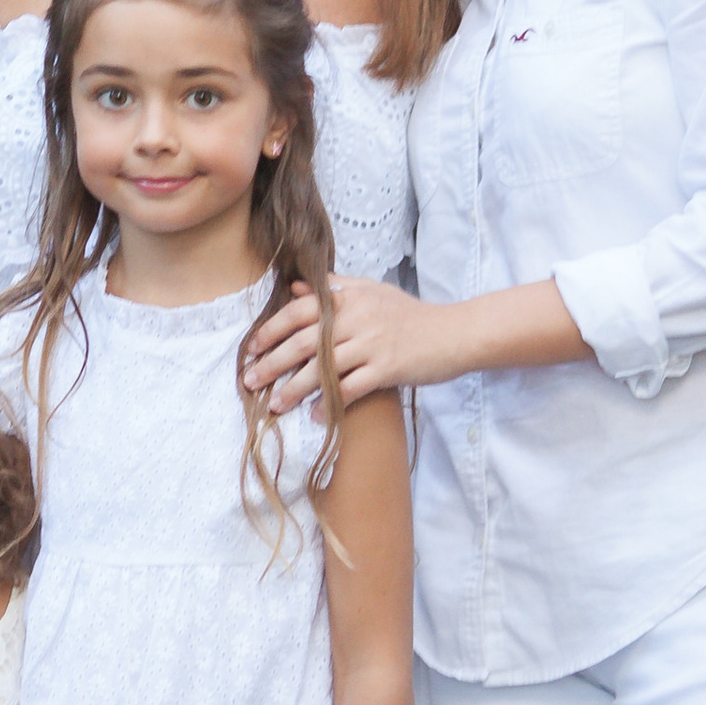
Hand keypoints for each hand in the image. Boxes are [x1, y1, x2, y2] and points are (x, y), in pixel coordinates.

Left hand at [243, 275, 434, 412]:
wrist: (455, 333)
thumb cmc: (410, 314)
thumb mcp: (372, 292)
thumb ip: (335, 289)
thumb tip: (297, 288)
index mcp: (350, 297)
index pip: (300, 311)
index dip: (272, 330)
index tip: (252, 348)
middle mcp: (358, 318)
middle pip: (304, 342)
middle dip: (273, 363)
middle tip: (250, 381)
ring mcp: (373, 344)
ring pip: (323, 369)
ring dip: (295, 389)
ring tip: (275, 405)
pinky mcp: (388, 369)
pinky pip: (351, 389)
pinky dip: (331, 404)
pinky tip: (316, 416)